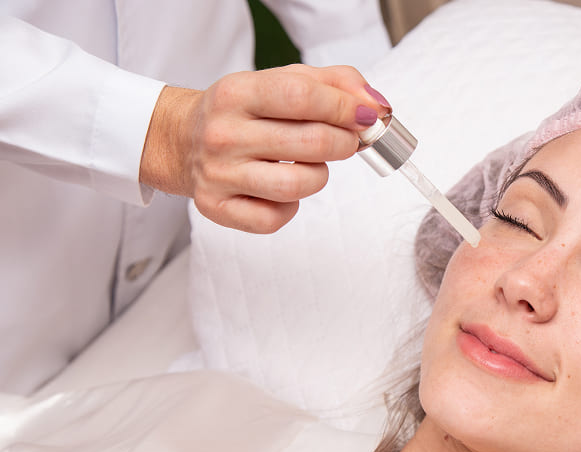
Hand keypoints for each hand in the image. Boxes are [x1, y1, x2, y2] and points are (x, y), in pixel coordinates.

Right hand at [139, 64, 389, 232]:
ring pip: (298, 186)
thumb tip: (375, 105)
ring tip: (310, 164)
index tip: (366, 116)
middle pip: (310, 144)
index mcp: (237, 92)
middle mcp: (222, 133)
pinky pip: (275, 219)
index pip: (302, 97)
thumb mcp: (282, 81)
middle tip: (346, 141)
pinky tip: (282, 190)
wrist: (182, 139)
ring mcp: (217, 174)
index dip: (344, 108)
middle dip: (344, 143)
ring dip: (319, 176)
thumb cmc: (245, 111)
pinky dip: (290, 207)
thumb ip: (334, 84)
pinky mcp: (216, 208)